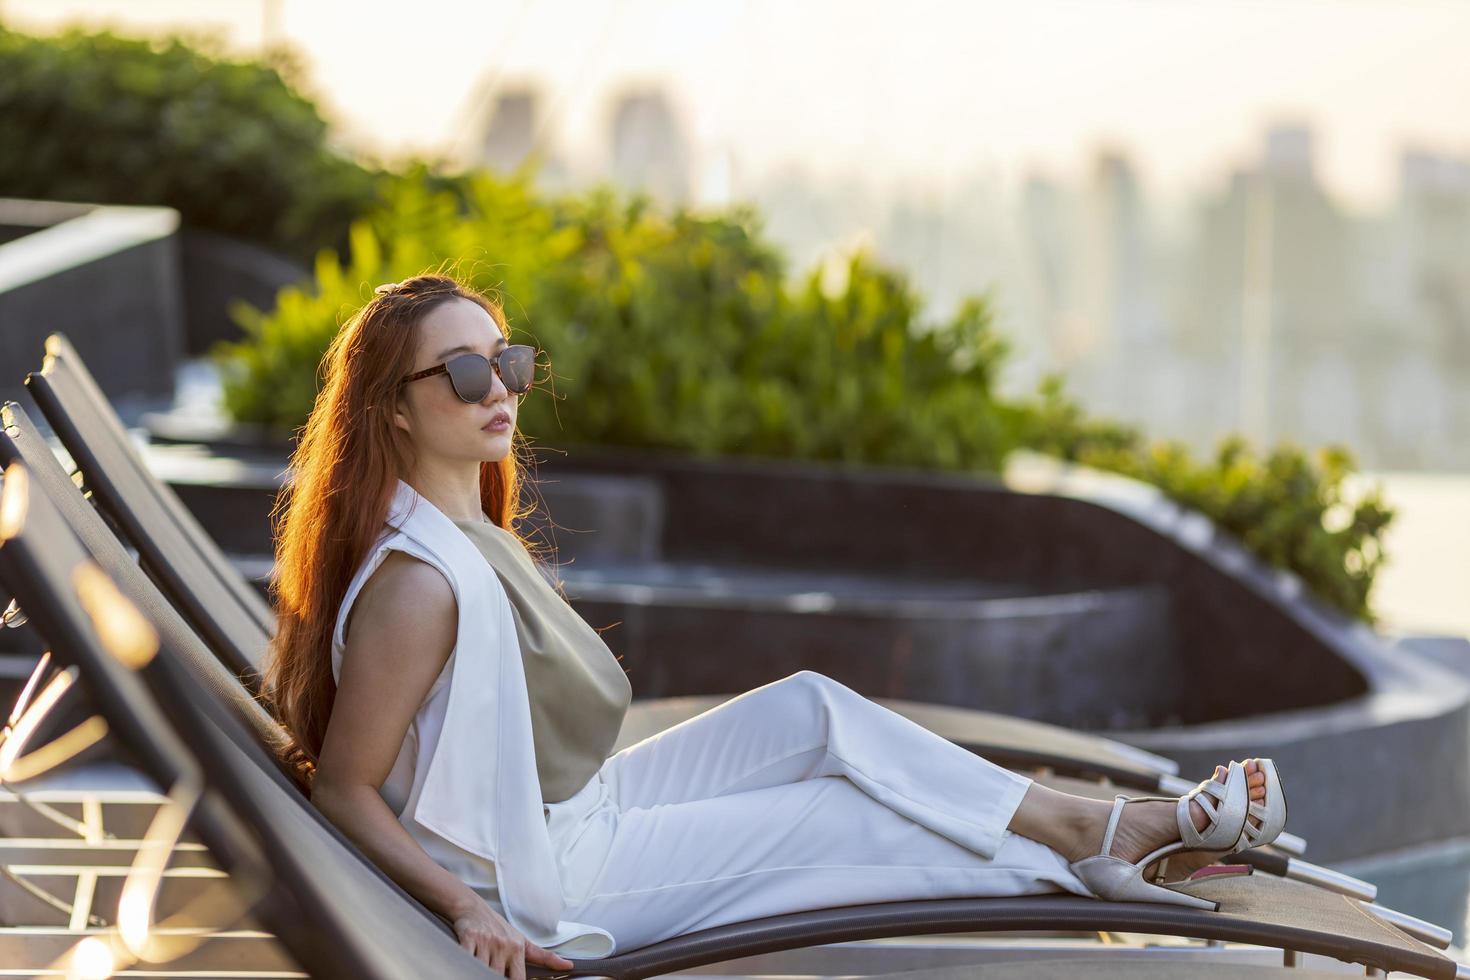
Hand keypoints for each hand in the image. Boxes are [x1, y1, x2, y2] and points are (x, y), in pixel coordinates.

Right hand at [449, 892, 575, 977]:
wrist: (472, 906)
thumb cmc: (498, 928)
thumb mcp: (522, 941)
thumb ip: (543, 957)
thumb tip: (568, 966)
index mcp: (517, 948)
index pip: (518, 978)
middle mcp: (503, 945)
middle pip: (498, 976)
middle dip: (494, 976)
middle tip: (494, 973)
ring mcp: (486, 941)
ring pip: (482, 969)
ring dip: (480, 971)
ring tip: (479, 971)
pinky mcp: (469, 937)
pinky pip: (467, 957)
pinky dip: (467, 962)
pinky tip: (468, 962)